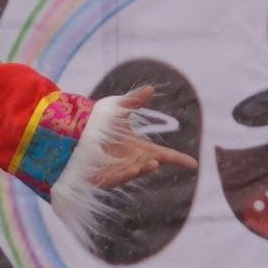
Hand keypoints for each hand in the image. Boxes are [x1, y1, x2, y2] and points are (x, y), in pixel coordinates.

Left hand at [75, 103, 197, 190]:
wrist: (73, 133)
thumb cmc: (98, 123)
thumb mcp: (117, 110)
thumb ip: (134, 101)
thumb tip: (150, 89)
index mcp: (139, 149)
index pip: (164, 156)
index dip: (179, 159)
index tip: (194, 165)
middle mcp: (131, 161)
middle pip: (149, 164)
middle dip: (154, 163)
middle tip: (158, 160)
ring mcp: (118, 171)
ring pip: (134, 172)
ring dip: (142, 169)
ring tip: (150, 164)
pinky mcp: (103, 178)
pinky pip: (116, 178)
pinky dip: (124, 175)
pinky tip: (131, 170)